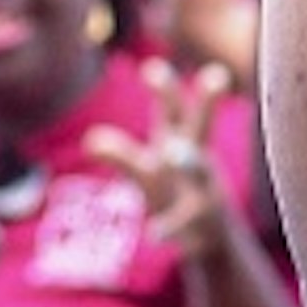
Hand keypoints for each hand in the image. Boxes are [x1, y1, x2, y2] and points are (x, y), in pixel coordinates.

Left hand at [85, 61, 236, 260]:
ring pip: (199, 170)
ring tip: (174, 151)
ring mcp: (205, 191)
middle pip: (201, 125)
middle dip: (206, 100)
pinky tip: (154, 234)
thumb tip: (90, 140)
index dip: (165, 87)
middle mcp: (197, 162)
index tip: (151, 66)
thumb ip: (120, 154)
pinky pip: (185, 223)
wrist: (215, 240)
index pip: (176, 109)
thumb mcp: (146, 172)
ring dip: (189, 159)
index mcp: (185, 144)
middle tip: (214, 76)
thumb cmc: (175, 193)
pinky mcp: (203, 225)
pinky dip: (170, 227)